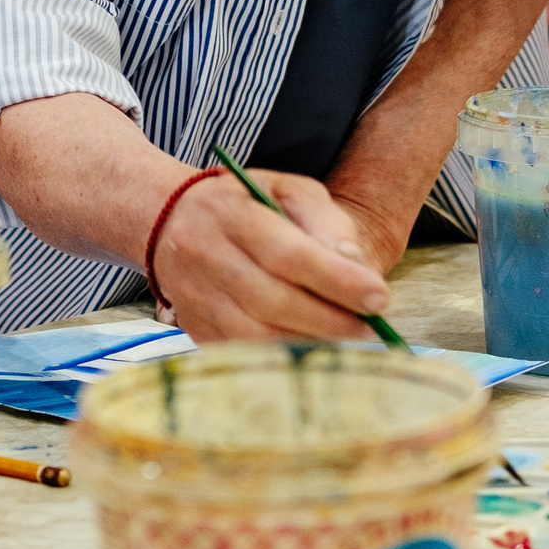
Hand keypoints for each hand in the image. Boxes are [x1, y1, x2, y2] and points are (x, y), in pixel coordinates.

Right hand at [151, 168, 394, 343]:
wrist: (169, 221)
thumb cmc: (246, 204)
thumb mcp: (289, 191)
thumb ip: (327, 223)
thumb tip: (358, 268)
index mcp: (230, 212)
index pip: (287, 253)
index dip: (335, 280)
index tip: (378, 297)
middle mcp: (204, 254)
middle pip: (272, 300)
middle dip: (330, 320)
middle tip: (370, 328)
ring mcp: (194, 296)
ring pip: (255, 335)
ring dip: (310, 344)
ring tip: (348, 341)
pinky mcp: (193, 327)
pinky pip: (241, 353)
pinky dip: (282, 357)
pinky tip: (312, 350)